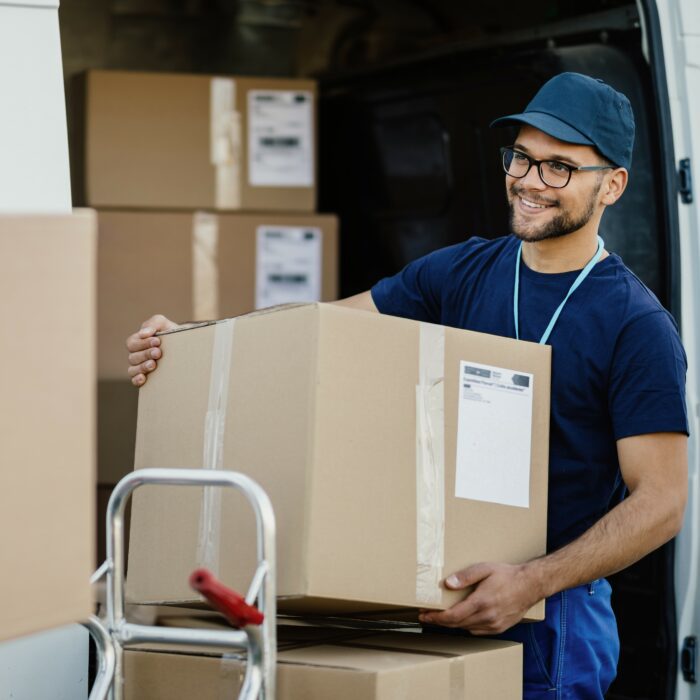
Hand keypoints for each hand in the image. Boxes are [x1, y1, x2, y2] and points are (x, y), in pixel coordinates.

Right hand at [126, 314, 177, 386]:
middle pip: (133, 356)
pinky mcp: (144, 377)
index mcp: (137, 341)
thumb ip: (154, 323)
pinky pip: (134, 380)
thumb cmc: (170, 333)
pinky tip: (143, 378)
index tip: (157, 341)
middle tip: (158, 353)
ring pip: (133, 369)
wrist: (183, 346)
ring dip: (142, 367)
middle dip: (146, 354)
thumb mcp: (163, 324)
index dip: (143, 343)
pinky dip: (137, 379)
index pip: (132, 343)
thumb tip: (145, 332)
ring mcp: (139, 367)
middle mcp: (136, 355)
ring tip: (154, 364)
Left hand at [418, 562, 541, 634]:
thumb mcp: (484, 569)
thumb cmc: (506, 575)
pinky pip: (477, 631)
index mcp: (481, 602)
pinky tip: (461, 619)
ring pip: (466, 629)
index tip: (424, 615)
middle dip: (439, 621)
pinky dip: (466, 626)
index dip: (436, 618)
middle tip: (426, 616)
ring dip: (451, 624)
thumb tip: (448, 583)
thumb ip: (465, 576)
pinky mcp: (499, 628)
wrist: (530, 585)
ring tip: (440, 617)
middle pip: (456, 624)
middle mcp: (487, 617)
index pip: (452, 616)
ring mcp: (494, 625)